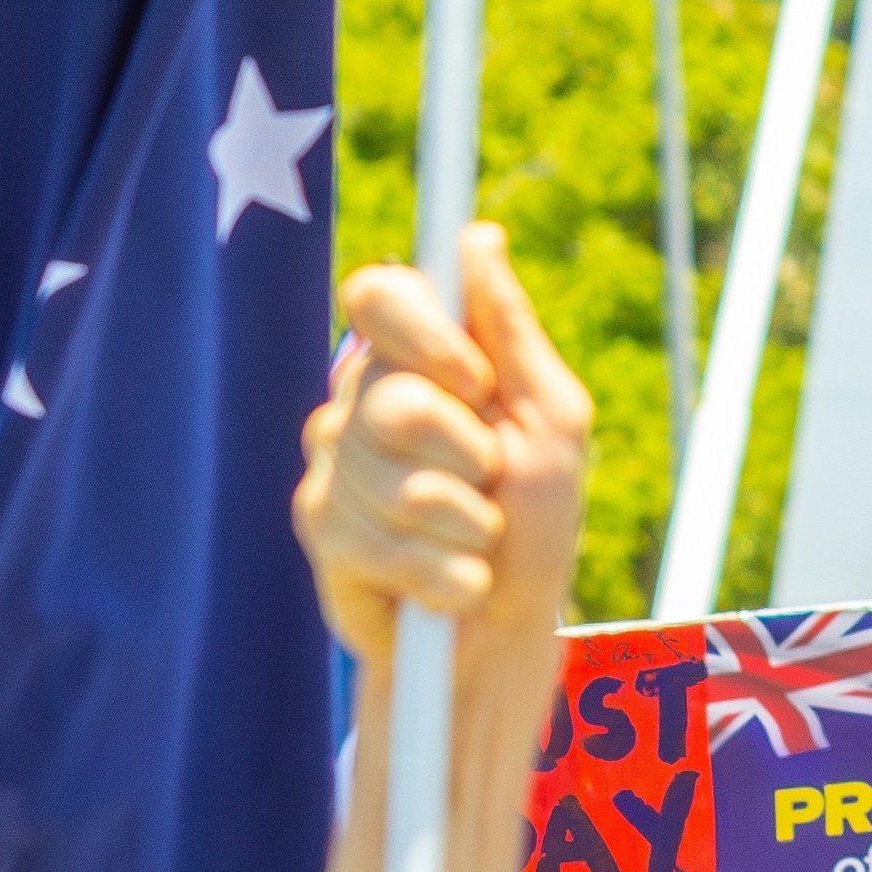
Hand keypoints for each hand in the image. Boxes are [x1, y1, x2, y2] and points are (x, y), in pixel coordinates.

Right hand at [295, 224, 589, 670]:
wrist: (506, 634)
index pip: (379, 296)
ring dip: (466, 523)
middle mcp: (361, 402)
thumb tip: (477, 238)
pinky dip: (445, 572)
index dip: (424, 333)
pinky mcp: (320, 532)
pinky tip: (454, 586)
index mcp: (416, 361)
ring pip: (392, 479)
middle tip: (489, 483)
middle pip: (391, 396)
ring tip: (476, 541)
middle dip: (467, 452)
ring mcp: (332, 467)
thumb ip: (511, 332)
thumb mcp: (551, 420)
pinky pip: (381, 542)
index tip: (475, 379)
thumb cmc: (536, 523)